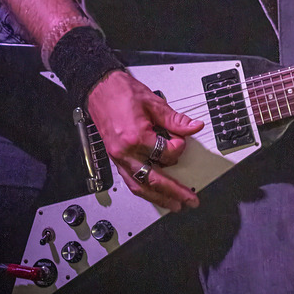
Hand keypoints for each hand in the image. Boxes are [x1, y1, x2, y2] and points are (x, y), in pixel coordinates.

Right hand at [87, 70, 203, 211]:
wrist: (100, 88)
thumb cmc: (121, 92)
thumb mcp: (153, 103)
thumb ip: (175, 119)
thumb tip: (193, 127)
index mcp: (136, 137)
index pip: (166, 153)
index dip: (179, 146)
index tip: (182, 138)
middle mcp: (125, 152)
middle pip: (152, 180)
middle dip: (173, 192)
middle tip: (189, 200)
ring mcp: (118, 157)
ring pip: (139, 186)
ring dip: (158, 198)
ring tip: (173, 204)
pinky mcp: (115, 158)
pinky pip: (129, 180)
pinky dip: (142, 189)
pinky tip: (152, 194)